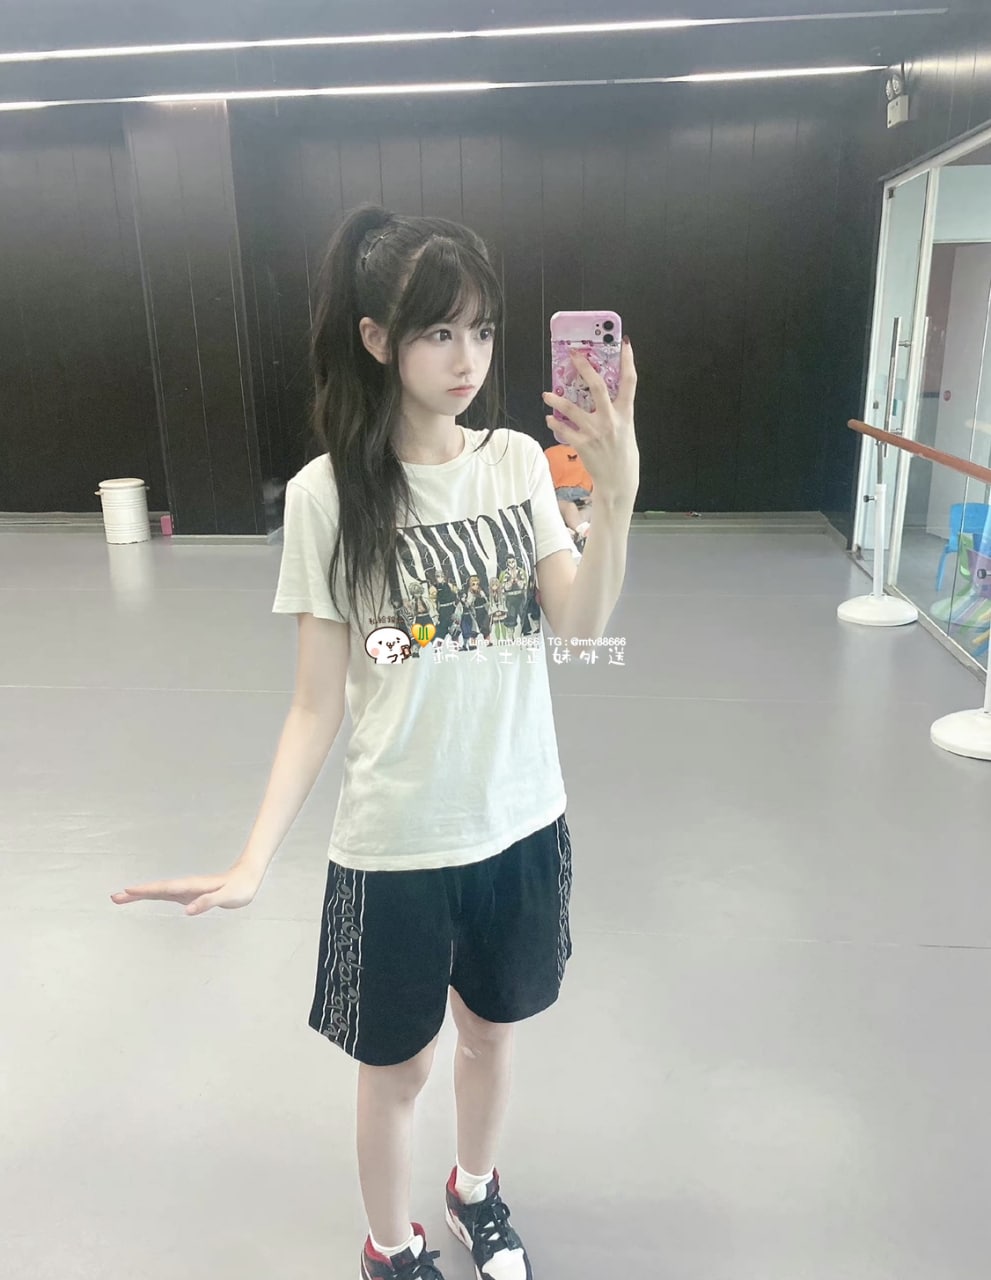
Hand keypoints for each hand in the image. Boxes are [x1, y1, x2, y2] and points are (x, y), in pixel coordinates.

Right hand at [110, 862, 262, 915]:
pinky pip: (167, 894)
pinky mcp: (189, 893)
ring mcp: (186, 890)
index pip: (166, 889)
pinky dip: (153, 896)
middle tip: (114, 897)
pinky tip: (145, 898)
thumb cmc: (240, 888)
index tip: (128, 891)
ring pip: (159, 892)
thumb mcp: (227, 897)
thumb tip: (188, 910)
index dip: (147, 891)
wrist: (249, 876)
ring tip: (121, 897)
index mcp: (193, 886)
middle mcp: (187, 886)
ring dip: (141, 894)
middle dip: (136, 893)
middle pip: (157, 890)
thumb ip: (208, 902)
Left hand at [542, 338, 639, 501]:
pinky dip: (554, 423)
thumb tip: (602, 397)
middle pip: (597, 386)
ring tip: (546, 395)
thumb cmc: (623, 455)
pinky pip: (564, 430)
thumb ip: (616, 413)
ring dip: (556, 400)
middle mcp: (611, 420)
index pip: (630, 381)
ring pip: (572, 409)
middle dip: (584, 367)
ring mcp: (596, 432)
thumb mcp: (626, 430)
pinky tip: (549, 419)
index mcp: (626, 414)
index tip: (625, 342)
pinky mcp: (583, 445)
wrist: (618, 483)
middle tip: (573, 355)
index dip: (629, 360)